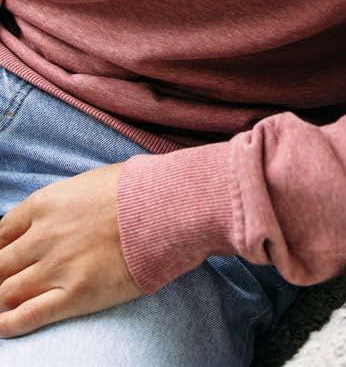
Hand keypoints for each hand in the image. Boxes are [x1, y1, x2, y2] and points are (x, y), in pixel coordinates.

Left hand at [0, 162, 144, 336]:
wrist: (165, 207)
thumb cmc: (136, 189)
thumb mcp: (90, 182)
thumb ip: (65, 201)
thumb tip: (60, 212)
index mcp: (46, 204)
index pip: (2, 232)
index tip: (4, 255)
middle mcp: (43, 236)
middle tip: (5, 280)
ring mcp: (56, 267)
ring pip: (7, 291)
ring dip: (2, 299)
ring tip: (4, 305)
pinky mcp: (75, 295)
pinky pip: (29, 315)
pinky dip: (9, 324)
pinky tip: (2, 327)